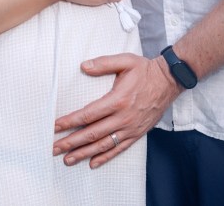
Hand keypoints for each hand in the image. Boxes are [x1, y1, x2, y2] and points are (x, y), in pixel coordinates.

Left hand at [52, 53, 179, 167]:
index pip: (88, 115)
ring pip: (103, 145)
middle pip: (92, 134)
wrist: (169, 81)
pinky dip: (105, 157)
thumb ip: (103, 63)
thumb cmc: (145, 70)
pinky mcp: (137, 134)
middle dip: (71, 142)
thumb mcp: (125, 61)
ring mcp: (130, 128)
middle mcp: (123, 118)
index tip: (55, 127)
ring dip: (84, 153)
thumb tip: (83, 66)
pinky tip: (92, 163)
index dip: (70, 122)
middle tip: (54, 148)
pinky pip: (119, 149)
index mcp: (117, 100)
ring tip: (68, 159)